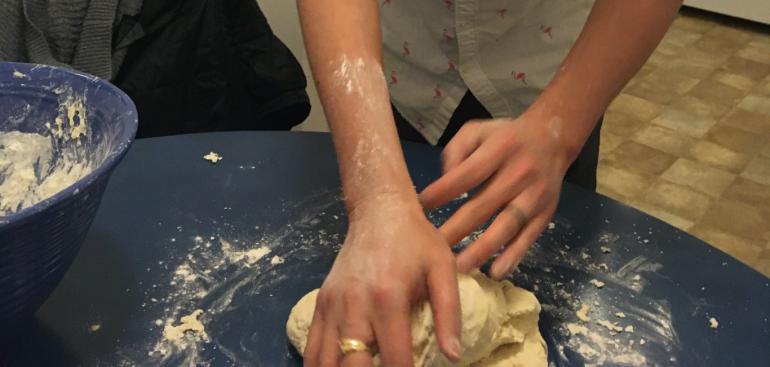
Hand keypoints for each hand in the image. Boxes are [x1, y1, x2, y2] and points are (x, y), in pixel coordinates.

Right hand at [303, 194, 460, 366]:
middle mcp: (354, 305)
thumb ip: (449, 312)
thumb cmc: (415, 239)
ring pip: (324, 362)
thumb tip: (453, 355)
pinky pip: (312, 347)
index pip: (394, 360)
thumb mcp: (442, 268)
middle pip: (352, 366)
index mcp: (388, 298)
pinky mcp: (320, 303)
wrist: (378, 210)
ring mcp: (332, 305)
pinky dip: (321, 366)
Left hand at [419, 114, 572, 278]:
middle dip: (456, 228)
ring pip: (507, 225)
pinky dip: (513, 256)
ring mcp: (534, 196)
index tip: (421, 206)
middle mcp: (519, 173)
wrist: (553, 138)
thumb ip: (456, 151)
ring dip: (483, 248)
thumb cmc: (505, 137)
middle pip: (484, 205)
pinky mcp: (545, 213)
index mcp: (500, 149)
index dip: (443, 191)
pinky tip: (496, 271)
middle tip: (432, 248)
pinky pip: (528, 237)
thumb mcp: (477, 130)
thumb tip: (444, 182)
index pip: (467, 174)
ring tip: (460, 266)